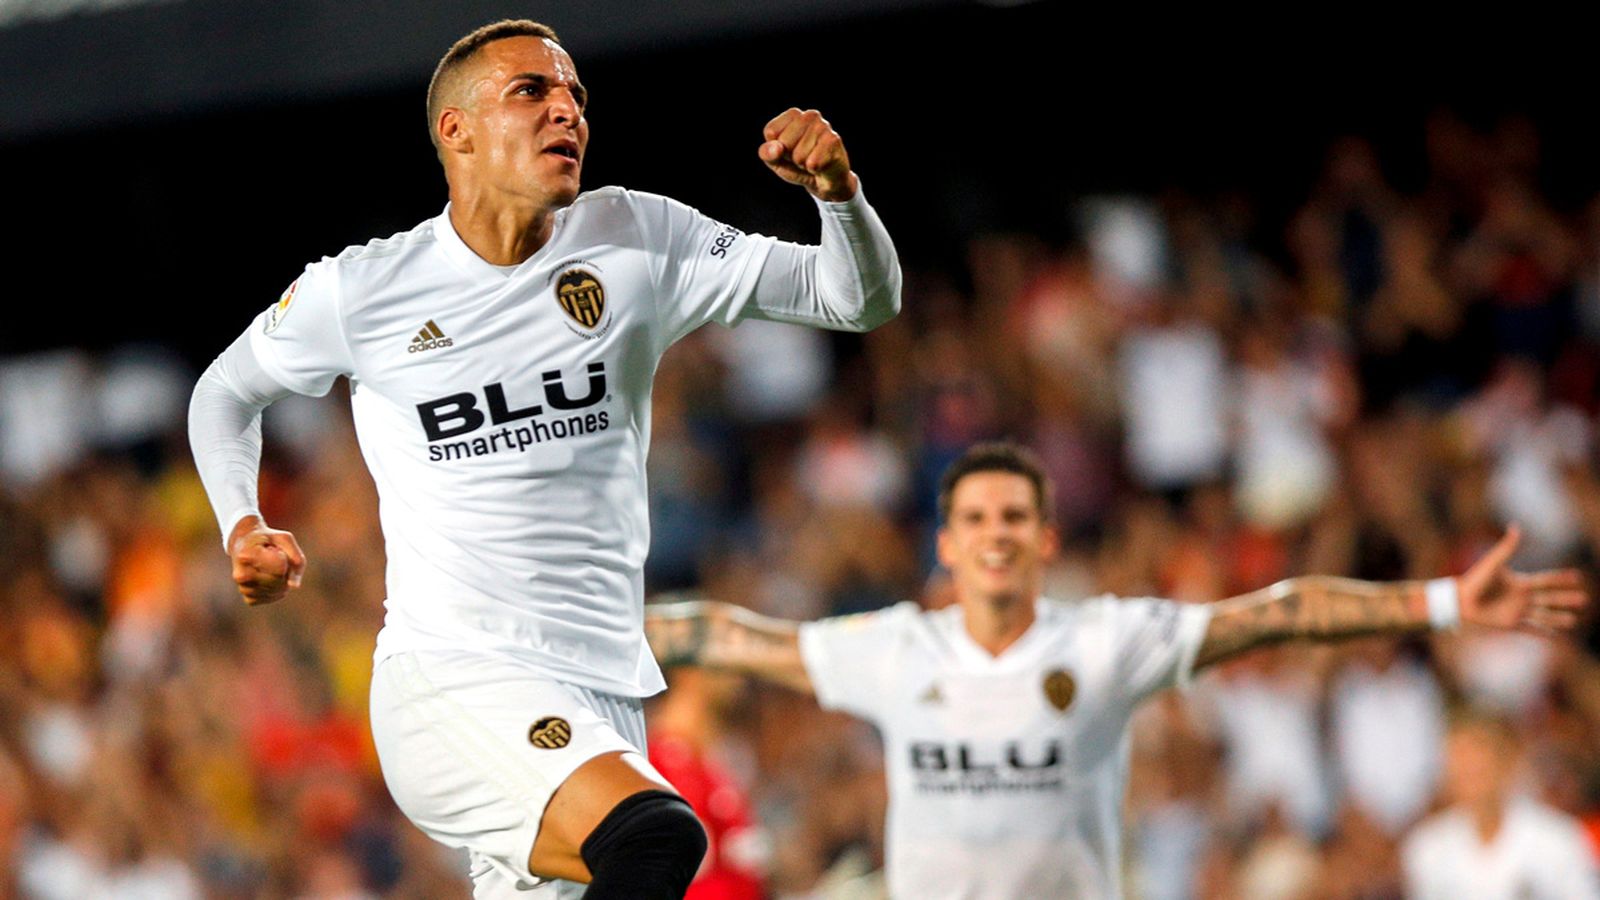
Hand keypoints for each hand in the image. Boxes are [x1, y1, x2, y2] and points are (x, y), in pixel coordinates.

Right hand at [227, 515, 306, 605]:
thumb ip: (296, 558)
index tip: (273, 548)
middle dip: (286, 569)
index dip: (284, 557)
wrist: (244, 545)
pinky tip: (269, 577)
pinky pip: (274, 597)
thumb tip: (295, 586)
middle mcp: (241, 575)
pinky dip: (278, 588)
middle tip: (273, 557)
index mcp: (246, 556)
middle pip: (280, 581)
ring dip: (283, 579)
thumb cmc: (267, 540)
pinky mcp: (249, 599)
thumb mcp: (284, 538)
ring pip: (279, 591)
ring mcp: (243, 589)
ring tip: (270, 566)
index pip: (280, 567)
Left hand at [758, 108, 857, 201]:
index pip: (771, 132)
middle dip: (790, 158)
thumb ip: (767, 153)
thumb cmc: (798, 167)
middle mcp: (810, 115)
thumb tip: (777, 148)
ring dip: (804, 165)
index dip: (777, 149)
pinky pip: (812, 163)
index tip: (788, 151)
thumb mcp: (776, 161)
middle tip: (802, 158)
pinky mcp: (834, 141)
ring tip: (813, 160)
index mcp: (793, 115)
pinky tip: (822, 166)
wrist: (826, 182)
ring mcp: (824, 126)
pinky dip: (814, 170)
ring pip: (799, 155)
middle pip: (784, 143)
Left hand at [1458, 525, 1588, 632]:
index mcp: (1521, 583)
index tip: (1578, 576)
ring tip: (1573, 621)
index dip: (1561, 579)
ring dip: (1558, 618)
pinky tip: (1555, 636)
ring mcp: (1518, 611)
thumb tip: (1516, 526)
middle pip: (1550, 599)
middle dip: (1566, 599)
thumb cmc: (1475, 579)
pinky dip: (1542, 633)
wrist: (1460, 600)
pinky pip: (1530, 629)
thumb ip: (1507, 547)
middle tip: (1585, 599)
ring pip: (1544, 616)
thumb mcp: (1493, 562)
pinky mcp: (1510, 624)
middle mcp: (1522, 598)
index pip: (1546, 580)